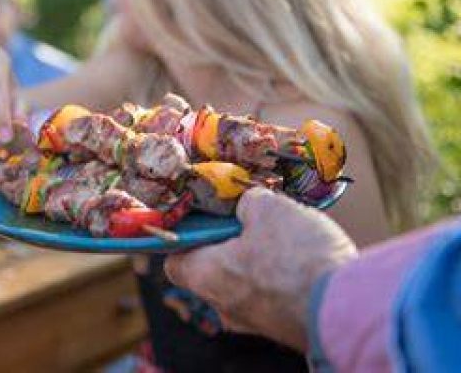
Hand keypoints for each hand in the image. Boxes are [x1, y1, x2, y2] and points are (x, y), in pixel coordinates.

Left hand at [165, 188, 357, 351]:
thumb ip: (248, 202)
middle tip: (248, 217)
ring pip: (245, 282)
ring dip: (259, 257)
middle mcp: (224, 306)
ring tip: (282, 232)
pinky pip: (272, 294)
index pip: (175, 260)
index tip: (202, 215)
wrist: (351, 307)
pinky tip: (302, 254)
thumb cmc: (298, 258)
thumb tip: (248, 204)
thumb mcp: (268, 208)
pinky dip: (281, 275)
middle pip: (212, 269)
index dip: (186, 235)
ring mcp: (255, 321)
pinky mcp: (285, 326)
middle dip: (228, 241)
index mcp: (205, 278)